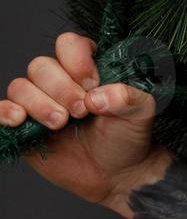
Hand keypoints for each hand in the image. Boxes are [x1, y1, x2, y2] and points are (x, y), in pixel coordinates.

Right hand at [2, 32, 162, 209]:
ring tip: (61, 124)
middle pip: (41, 66)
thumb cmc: (128, 136)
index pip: (69, 44)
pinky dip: (5, 112)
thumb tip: (97, 96)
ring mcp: (39, 104)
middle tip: (81, 112)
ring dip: (39, 104)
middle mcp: (60, 81)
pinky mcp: (24, 127)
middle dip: (61, 89)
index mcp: (88, 69)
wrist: (117, 173)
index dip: (76, 61)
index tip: (92, 84)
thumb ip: (127, 97)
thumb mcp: (141, 112)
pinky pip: (1, 110)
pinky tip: (20, 120)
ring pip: (20, 87)